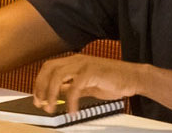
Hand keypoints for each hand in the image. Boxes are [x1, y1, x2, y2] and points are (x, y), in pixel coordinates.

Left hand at [32, 54, 147, 113]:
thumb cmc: (113, 80)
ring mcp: (84, 65)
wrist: (133, 78)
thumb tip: (57, 94)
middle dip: (41, 86)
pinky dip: (70, 101)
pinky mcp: (92, 72)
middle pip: (49, 68)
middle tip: (40, 103)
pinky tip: (72, 111)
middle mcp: (77, 60)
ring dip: (51, 94)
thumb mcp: (87, 85)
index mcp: (74, 61)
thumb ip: (71, 87)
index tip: (38, 98)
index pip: (49, 67)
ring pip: (57, 76)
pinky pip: (74, 87)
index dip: (40, 82)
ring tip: (52, 108)